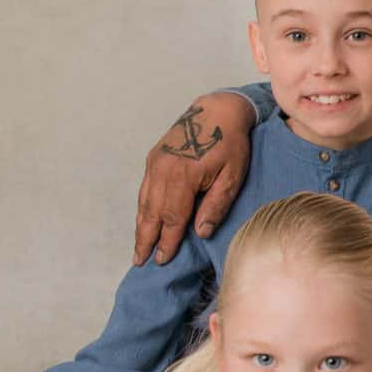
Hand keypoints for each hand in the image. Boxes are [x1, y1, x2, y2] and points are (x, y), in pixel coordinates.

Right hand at [133, 91, 256, 265]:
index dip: (167, 241)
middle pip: (152, 213)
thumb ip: (216, 205)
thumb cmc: (231, 144)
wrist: (217, 110)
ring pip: (144, 202)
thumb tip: (201, 232)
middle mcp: (163, 170)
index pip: (173, 218)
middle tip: (139, 261)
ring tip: (138, 247)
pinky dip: (142, 208)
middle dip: (145, 239)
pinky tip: (143, 221)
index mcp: (184, 176)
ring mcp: (155, 163)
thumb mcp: (233, 176)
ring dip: (140, 226)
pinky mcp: (154, 158)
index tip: (162, 260)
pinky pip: (145, 189)